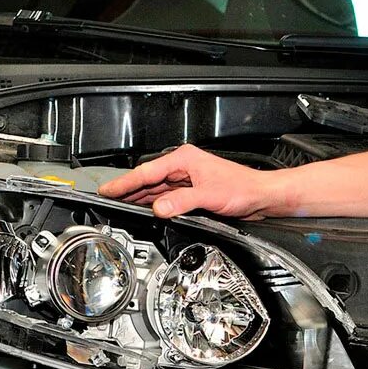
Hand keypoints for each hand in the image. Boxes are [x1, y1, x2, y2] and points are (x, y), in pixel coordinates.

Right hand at [98, 144, 280, 218]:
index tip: (108, 189)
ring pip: (155, 189)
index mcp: (184, 159)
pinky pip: (166, 196)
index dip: (125, 182)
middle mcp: (183, 166)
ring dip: (139, 197)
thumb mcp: (209, 196)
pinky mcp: (191, 191)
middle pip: (147, 179)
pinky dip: (154, 203)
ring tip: (120, 205)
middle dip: (127, 190)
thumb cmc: (242, 188)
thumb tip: (158, 209)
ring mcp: (186, 179)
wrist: (260, 196)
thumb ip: (181, 202)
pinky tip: (145, 208)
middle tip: (107, 200)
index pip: (146, 172)